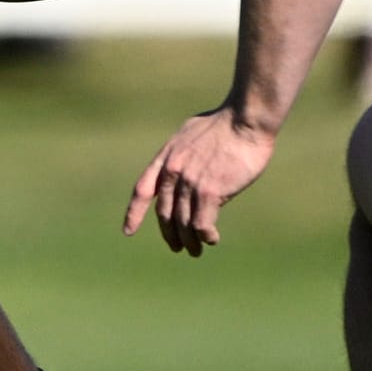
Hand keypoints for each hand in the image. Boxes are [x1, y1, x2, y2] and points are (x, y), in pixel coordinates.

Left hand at [123, 110, 274, 255]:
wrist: (244, 120)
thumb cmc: (224, 124)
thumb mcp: (190, 135)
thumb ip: (181, 155)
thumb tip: (182, 173)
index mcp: (166, 157)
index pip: (142, 189)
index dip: (134, 212)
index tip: (127, 231)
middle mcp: (173, 171)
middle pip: (164, 214)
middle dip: (170, 235)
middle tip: (179, 248)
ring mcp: (190, 182)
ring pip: (183, 223)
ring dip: (189, 242)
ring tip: (196, 250)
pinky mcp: (210, 191)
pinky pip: (202, 224)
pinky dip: (206, 236)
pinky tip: (212, 239)